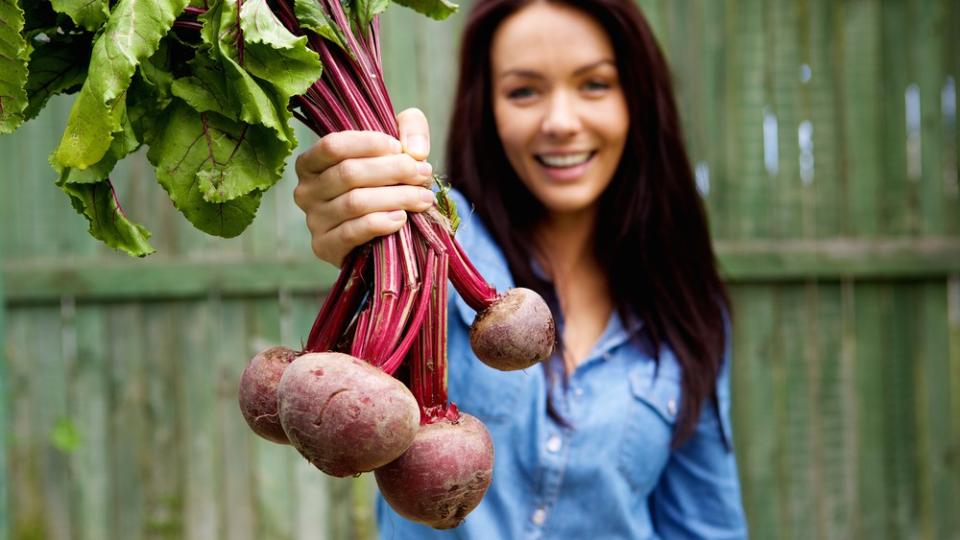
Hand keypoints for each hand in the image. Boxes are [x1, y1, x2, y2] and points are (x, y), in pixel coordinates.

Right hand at [294, 108, 433, 266]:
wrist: (382, 233)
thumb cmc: (385, 182)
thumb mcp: (397, 146)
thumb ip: (410, 128)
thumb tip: (415, 150)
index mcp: (312, 162)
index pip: (333, 146)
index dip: (369, 143)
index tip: (400, 148)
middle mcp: (305, 191)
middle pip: (349, 173)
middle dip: (393, 170)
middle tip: (423, 173)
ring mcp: (313, 220)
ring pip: (355, 202)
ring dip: (396, 197)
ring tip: (423, 198)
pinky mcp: (325, 246)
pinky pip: (352, 232)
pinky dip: (380, 223)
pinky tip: (401, 218)